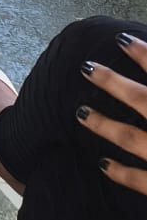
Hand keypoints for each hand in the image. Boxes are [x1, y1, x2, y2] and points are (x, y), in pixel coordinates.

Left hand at [81, 33, 146, 193]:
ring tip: (80, 112)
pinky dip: (121, 172)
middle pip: (143, 100)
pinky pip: (141, 181)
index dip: (143, 53)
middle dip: (113, 83)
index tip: (119, 38)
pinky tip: (101, 163)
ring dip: (105, 125)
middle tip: (85, 67)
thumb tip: (145, 51)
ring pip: (133, 140)